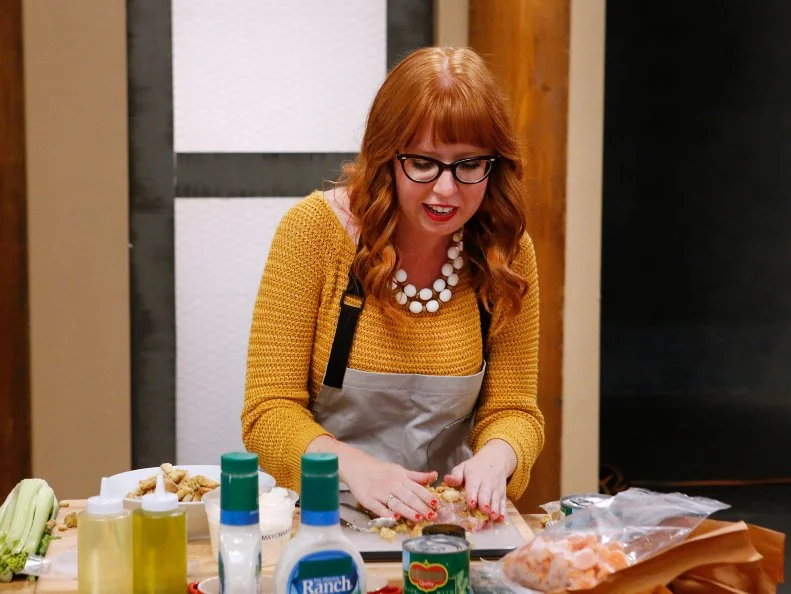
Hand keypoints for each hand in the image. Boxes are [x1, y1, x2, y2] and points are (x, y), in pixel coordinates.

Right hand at [307, 435, 437, 522]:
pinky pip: (379, 508)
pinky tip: (395, 518)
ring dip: (408, 511)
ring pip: (396, 503)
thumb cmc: (381, 471)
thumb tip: (434, 475)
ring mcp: (380, 493)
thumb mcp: (400, 470)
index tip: (436, 504)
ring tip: (418, 518)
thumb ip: (417, 476)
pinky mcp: (369, 500)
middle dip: (421, 507)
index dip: (426, 496)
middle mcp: (392, 485)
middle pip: (408, 497)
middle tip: (431, 516)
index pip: (417, 488)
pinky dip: (387, 513)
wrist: (358, 467)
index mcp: (401, 478)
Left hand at [443, 439, 516, 521]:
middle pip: (486, 494)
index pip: (473, 486)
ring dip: (495, 509)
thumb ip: (455, 475)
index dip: (472, 495)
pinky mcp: (502, 494)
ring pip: (496, 499)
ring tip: (493, 517)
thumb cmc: (474, 468)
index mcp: (474, 476)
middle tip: (484, 511)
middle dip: (485, 503)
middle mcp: (487, 483)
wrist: (495, 460)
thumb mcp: (463, 467)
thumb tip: (447, 480)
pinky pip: (503, 502)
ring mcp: (496, 489)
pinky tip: (501, 518)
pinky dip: (503, 511)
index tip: (471, 504)